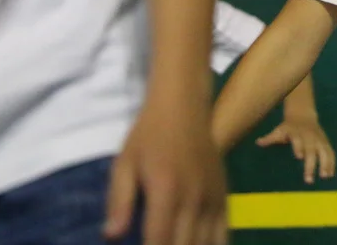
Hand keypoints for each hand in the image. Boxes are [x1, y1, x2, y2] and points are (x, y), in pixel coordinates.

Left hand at [104, 94, 228, 244]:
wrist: (184, 105)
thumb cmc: (149, 134)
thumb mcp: (124, 163)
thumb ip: (118, 201)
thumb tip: (112, 236)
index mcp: (166, 191)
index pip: (159, 241)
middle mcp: (194, 199)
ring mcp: (212, 198)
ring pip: (207, 243)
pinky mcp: (224, 195)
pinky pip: (224, 233)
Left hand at [256, 115, 335, 183]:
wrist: (303, 115)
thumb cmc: (288, 127)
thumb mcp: (279, 130)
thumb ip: (270, 138)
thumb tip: (258, 142)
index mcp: (297, 133)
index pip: (298, 140)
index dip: (299, 147)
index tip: (299, 157)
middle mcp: (309, 136)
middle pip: (311, 150)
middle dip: (311, 164)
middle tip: (308, 179)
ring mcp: (319, 139)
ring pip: (324, 151)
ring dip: (325, 163)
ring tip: (324, 176)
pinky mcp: (326, 142)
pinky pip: (331, 152)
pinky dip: (332, 162)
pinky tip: (331, 174)